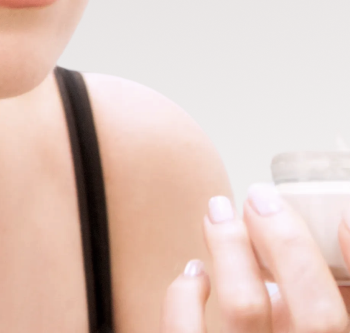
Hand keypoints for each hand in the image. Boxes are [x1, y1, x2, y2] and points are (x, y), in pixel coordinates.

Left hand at [161, 184, 349, 331]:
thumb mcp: (313, 332)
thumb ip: (322, 310)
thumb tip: (329, 246)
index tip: (339, 215)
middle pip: (318, 318)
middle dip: (290, 246)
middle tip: (261, 199)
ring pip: (246, 308)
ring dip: (231, 248)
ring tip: (218, 211)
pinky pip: (185, 331)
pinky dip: (186, 293)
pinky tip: (194, 272)